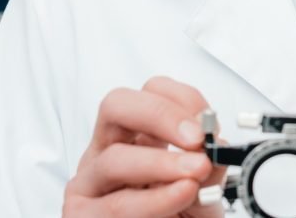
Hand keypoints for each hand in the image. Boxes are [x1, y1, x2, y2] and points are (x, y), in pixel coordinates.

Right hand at [63, 77, 226, 217]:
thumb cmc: (179, 216)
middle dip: (161, 116)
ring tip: (193, 178)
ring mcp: (91, 181)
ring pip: (114, 159)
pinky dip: (152, 201)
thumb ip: (210, 171)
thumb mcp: (201, 190)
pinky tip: (178, 197)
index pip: (153, 91)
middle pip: (117, 105)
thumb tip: (215, 150)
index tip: (209, 123)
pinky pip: (114, 205)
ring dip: (161, 166)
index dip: (183, 100)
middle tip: (196, 139)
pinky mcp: (81, 213)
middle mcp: (109, 150)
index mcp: (139, 135)